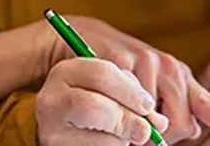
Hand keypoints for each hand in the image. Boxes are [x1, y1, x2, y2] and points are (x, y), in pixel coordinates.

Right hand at [35, 57, 169, 144]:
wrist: (58, 121)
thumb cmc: (92, 99)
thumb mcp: (108, 88)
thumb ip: (133, 96)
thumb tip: (159, 123)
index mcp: (66, 72)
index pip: (101, 74)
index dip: (130, 92)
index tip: (147, 106)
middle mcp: (51, 99)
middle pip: (95, 108)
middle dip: (126, 120)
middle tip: (144, 131)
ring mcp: (50, 129)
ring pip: (100, 139)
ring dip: (121, 141)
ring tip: (119, 136)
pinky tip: (106, 142)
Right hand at [48, 17, 209, 142]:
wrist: (89, 37)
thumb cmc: (124, 68)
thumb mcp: (155, 83)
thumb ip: (176, 105)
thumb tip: (195, 130)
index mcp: (180, 74)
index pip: (204, 101)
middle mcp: (168, 67)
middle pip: (179, 124)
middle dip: (162, 138)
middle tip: (143, 134)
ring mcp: (146, 63)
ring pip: (151, 119)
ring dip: (137, 127)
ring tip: (122, 113)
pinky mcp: (121, 63)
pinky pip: (125, 107)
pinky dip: (117, 116)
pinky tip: (110, 103)